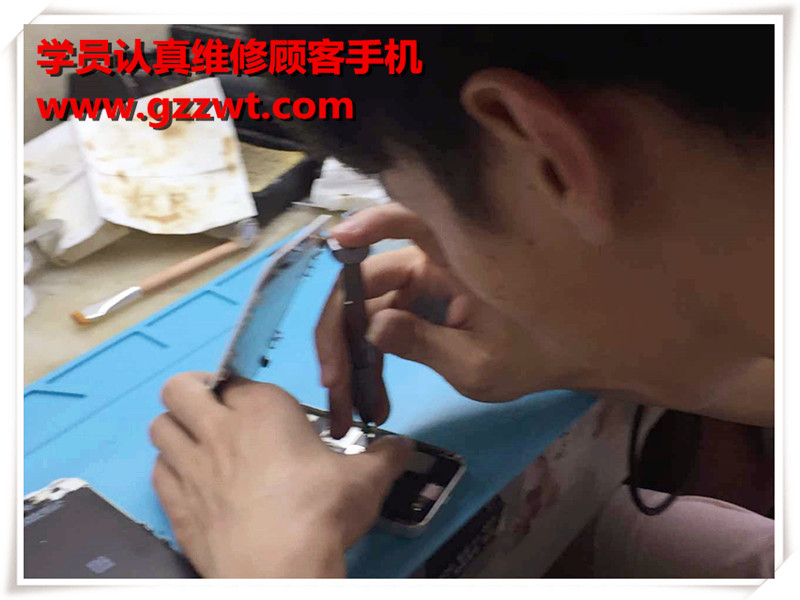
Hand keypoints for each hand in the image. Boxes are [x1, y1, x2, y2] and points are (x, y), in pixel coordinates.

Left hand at [149, 372, 412, 577]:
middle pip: (178, 388)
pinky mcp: (175, 504)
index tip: (259, 408)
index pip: (235, 377)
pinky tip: (196, 484)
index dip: (243, 390)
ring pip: (159, 427)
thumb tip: (403, 446)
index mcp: (262, 408)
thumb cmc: (322, 513)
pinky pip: (158, 472)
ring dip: (177, 431)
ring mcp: (190, 466)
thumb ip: (384, 456)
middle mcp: (218, 428)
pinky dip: (172, 471)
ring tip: (202, 447)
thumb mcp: (366, 480)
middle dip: (193, 393)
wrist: (279, 571)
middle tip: (216, 414)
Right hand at [316, 203, 569, 437]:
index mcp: (452, 260)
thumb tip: (370, 327)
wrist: (565, 357)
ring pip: (368, 308)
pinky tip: (368, 395)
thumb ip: (422, 344)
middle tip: (332, 383)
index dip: (368, 225)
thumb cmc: (533, 354)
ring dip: (350, 352)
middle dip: (340, 330)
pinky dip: (371, 356)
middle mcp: (430, 263)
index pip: (405, 225)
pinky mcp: (421, 304)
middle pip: (367, 282)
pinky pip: (383, 321)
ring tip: (347, 404)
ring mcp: (422, 284)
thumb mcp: (476, 363)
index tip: (336, 241)